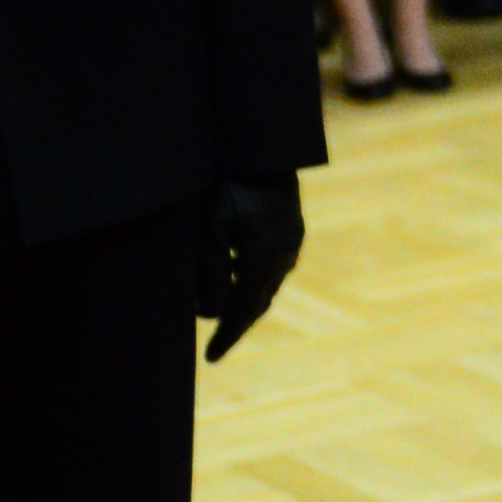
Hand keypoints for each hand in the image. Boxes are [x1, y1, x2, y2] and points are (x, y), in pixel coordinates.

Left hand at [203, 173, 304, 361]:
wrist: (261, 143)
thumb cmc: (227, 179)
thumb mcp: (210, 225)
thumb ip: (210, 270)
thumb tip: (210, 314)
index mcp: (266, 255)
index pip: (244, 309)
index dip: (227, 336)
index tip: (210, 358)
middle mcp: (285, 252)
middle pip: (259, 301)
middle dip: (238, 322)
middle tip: (216, 343)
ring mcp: (291, 239)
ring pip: (267, 284)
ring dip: (245, 301)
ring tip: (223, 311)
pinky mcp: (290, 228)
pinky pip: (273, 266)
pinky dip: (253, 280)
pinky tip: (236, 276)